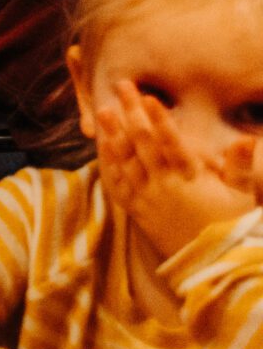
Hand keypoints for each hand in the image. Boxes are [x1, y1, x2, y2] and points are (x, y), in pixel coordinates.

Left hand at [93, 86, 258, 258]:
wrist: (213, 262)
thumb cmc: (231, 224)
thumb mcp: (241, 194)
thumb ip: (238, 164)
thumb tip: (248, 137)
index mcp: (190, 178)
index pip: (172, 142)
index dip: (160, 119)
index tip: (148, 98)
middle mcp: (164, 184)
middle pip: (143, 142)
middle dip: (132, 113)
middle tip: (122, 86)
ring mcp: (148, 197)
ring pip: (125, 160)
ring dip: (113, 133)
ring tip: (103, 111)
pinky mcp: (138, 210)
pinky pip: (118, 184)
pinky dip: (108, 164)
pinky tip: (101, 146)